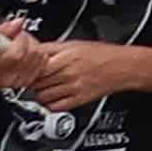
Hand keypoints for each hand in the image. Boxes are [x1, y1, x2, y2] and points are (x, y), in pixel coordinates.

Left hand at [11, 38, 135, 110]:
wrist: (124, 66)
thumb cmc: (102, 54)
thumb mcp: (75, 43)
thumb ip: (52, 48)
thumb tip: (31, 51)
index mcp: (66, 55)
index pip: (34, 65)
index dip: (28, 68)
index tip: (27, 68)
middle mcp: (68, 72)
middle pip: (35, 82)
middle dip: (33, 81)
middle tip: (38, 78)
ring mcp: (72, 87)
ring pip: (41, 96)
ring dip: (40, 93)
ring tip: (47, 87)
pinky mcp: (77, 100)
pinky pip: (53, 107)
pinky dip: (49, 103)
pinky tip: (54, 96)